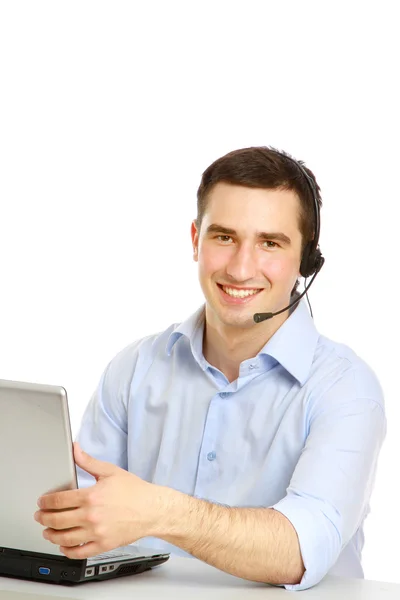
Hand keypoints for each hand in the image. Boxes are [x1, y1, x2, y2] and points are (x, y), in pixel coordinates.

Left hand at [34, 443, 166, 558]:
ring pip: (65, 538)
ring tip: (47, 531)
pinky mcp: (103, 545)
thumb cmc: (134, 491)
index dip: (46, 502)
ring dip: (51, 535)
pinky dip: (67, 551)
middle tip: (40, 516)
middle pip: (58, 520)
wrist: (152, 509)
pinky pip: (79, 552)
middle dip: (44, 518)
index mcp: (91, 496)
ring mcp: (97, 532)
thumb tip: (75, 449)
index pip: (59, 500)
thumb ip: (88, 461)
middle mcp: (92, 516)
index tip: (42, 502)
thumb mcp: (110, 471)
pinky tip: (64, 546)